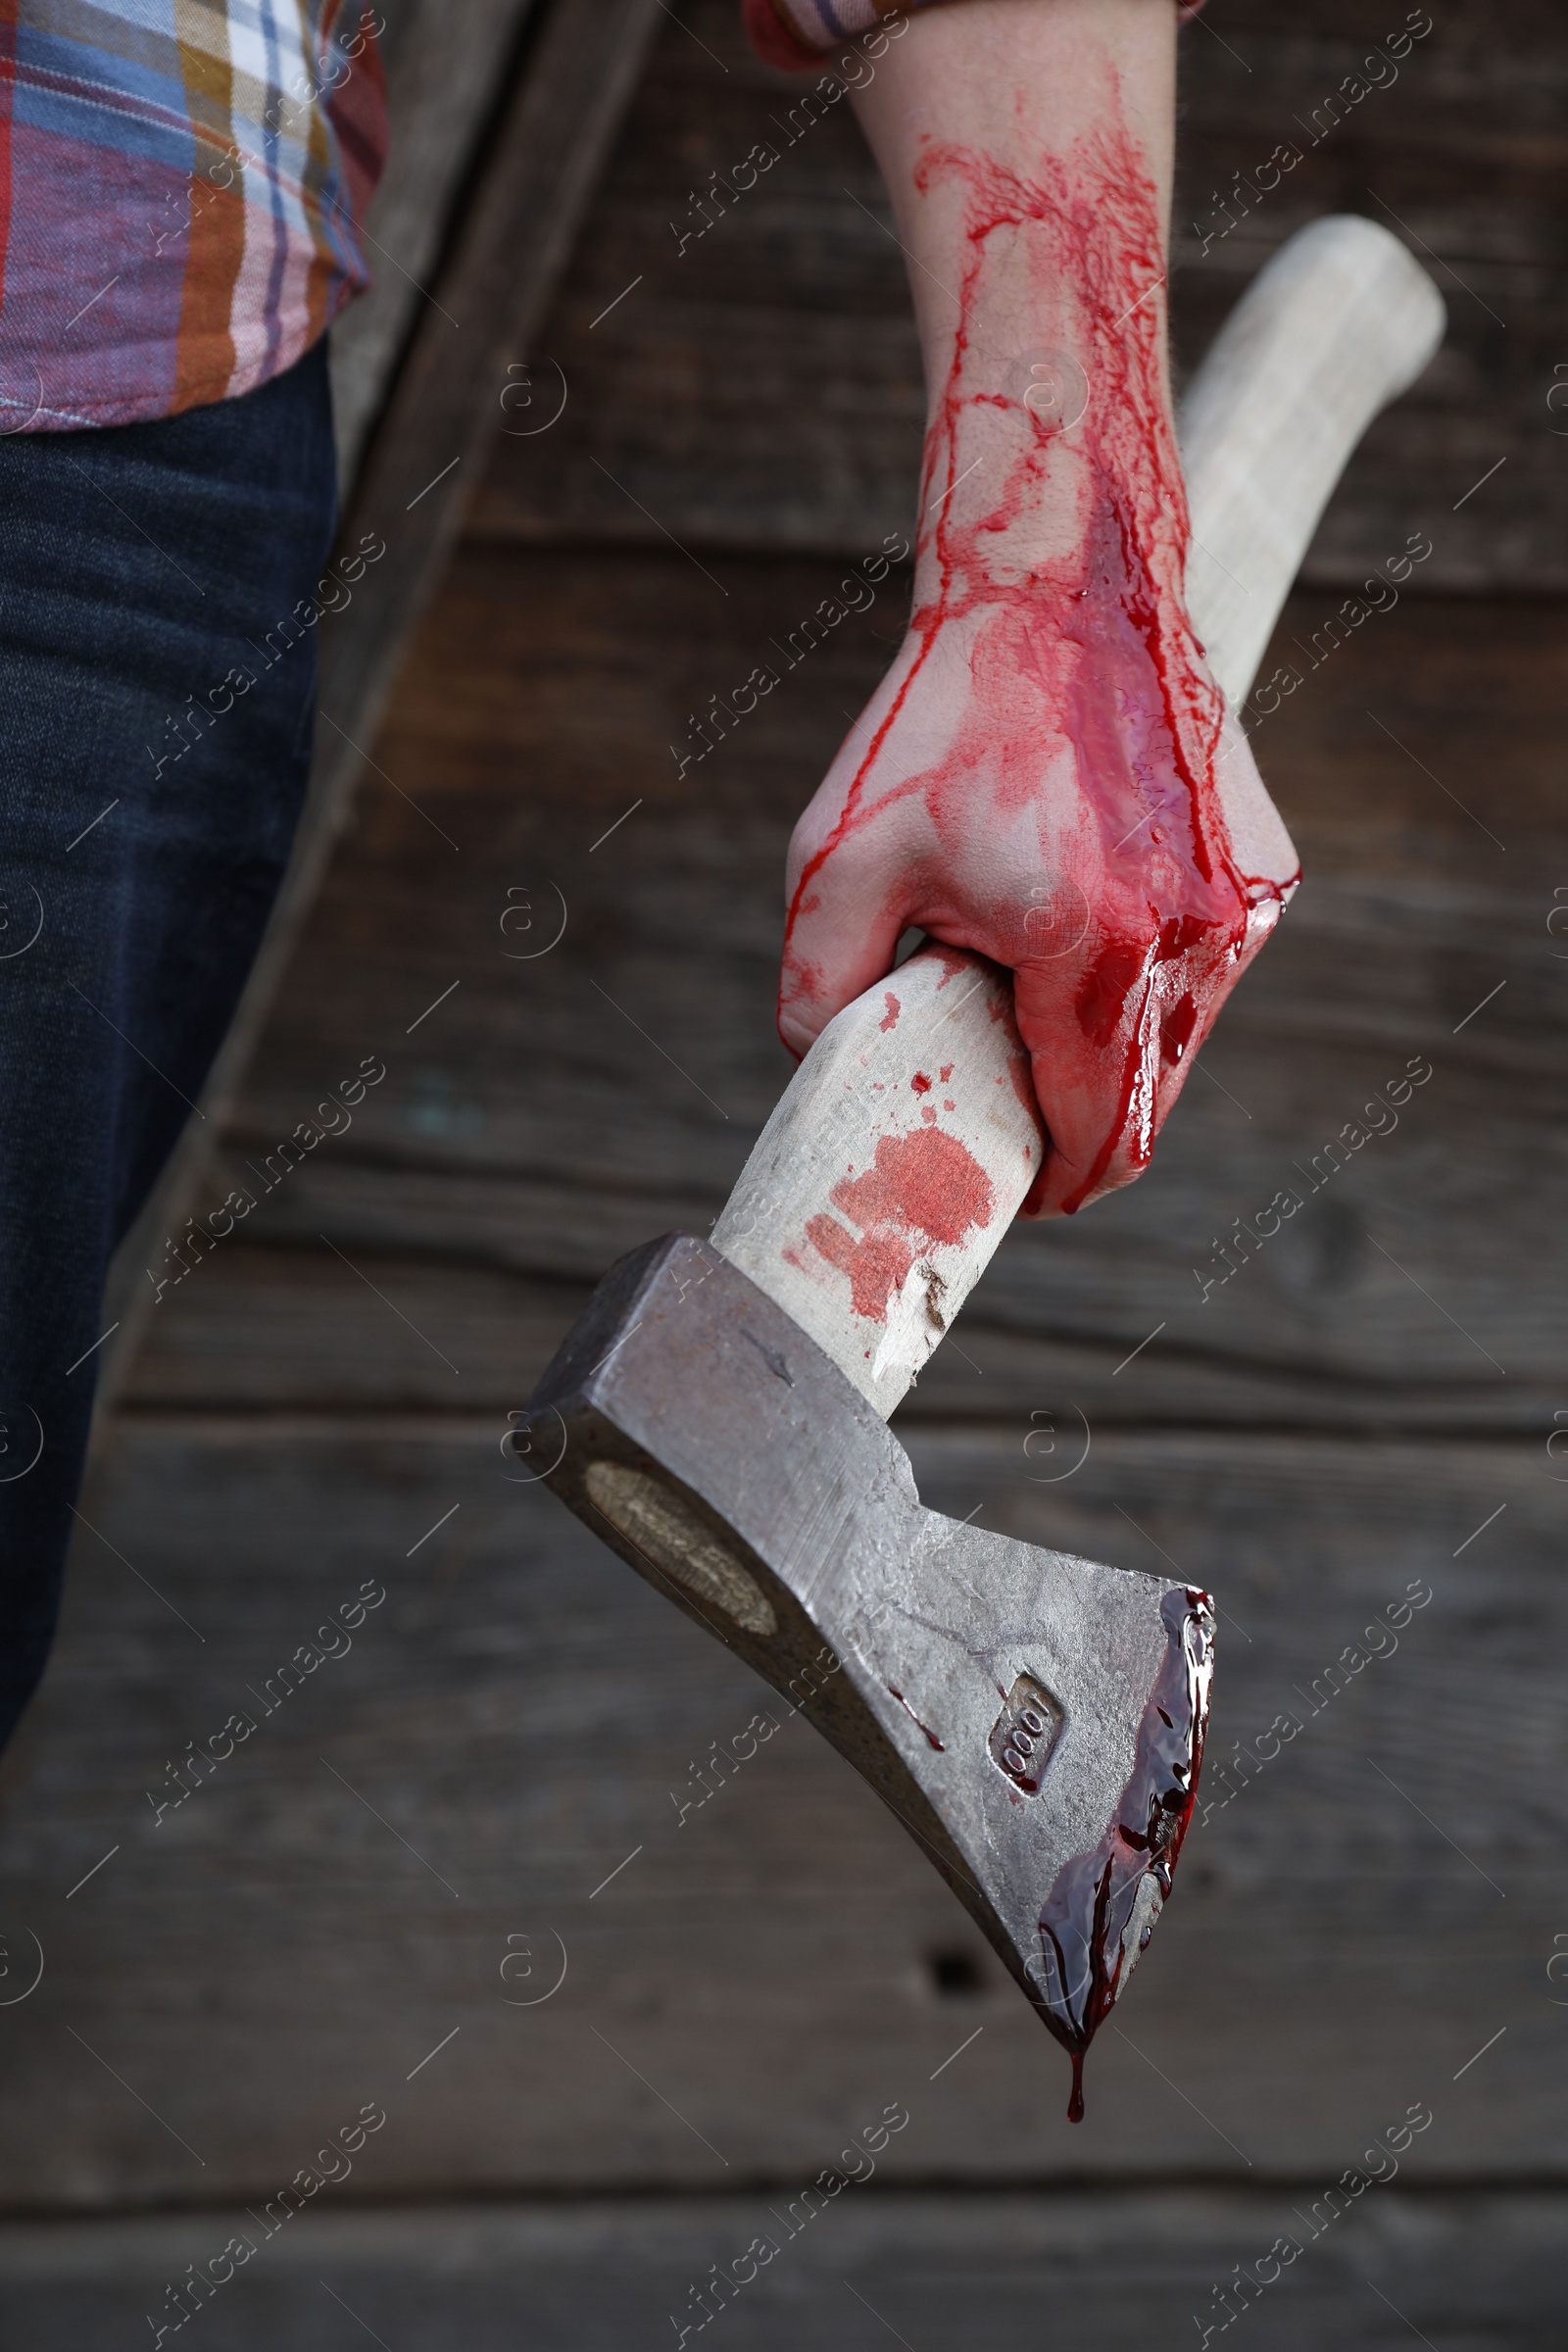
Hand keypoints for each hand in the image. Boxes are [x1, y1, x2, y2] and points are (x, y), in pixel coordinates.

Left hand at [777, 538, 1298, 1218]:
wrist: (1062, 584)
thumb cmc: (941, 721)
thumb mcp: (834, 861)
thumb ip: (816, 992)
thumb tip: (826, 1076)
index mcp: (1093, 953)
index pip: (1092, 1135)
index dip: (1052, 1186)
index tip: (1017, 1197)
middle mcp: (1193, 940)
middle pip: (1146, 1109)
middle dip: (1081, 1138)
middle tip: (1020, 1135)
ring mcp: (1244, 907)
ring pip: (1180, 1044)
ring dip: (1113, 1056)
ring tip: (1035, 995)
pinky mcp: (1266, 872)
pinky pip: (1207, 973)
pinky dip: (1149, 983)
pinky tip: (1083, 919)